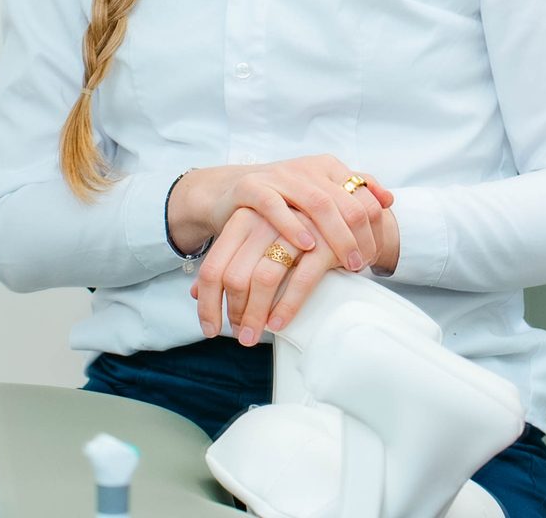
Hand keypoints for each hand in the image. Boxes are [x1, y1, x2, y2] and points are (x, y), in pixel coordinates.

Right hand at [170, 155, 392, 271]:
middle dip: (359, 234)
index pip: (362, 192)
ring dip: (336, 236)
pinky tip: (308, 247)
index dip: (375, 222)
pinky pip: (275, 205)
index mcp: (327, 168)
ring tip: (347, 263)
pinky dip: (293, 226)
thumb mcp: (319, 194)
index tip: (378, 252)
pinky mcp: (252, 188)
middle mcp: (307, 168)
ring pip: (317, 202)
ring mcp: (279, 176)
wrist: (228, 191)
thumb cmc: (282, 200)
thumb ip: (352, 193)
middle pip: (344, 199)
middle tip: (364, 264)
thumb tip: (389, 200)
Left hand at [192, 203, 376, 343]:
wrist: (351, 208)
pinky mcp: (324, 241)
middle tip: (238, 336)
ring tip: (253, 337)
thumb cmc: (299, 230)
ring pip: (264, 278)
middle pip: (235, 276)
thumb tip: (194, 293)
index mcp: (246, 216)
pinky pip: (300, 280)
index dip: (207, 303)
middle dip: (234, 313)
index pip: (213, 266)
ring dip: (255, 315)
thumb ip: (231, 260)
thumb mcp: (261, 237)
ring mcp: (296, 228)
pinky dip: (286, 307)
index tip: (210, 328)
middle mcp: (266, 218)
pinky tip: (279, 324)